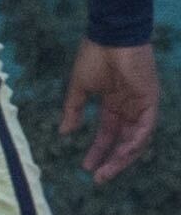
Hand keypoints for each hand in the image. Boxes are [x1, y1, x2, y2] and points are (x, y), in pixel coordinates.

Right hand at [64, 37, 159, 180]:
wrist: (111, 36)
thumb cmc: (94, 57)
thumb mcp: (79, 88)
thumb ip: (73, 110)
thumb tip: (64, 133)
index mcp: (113, 104)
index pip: (107, 134)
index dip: (98, 151)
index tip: (85, 167)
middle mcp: (129, 108)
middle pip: (123, 141)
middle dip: (111, 161)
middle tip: (98, 178)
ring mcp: (141, 105)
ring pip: (136, 139)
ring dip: (123, 157)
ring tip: (107, 171)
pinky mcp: (150, 101)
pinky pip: (145, 127)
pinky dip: (135, 141)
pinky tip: (123, 153)